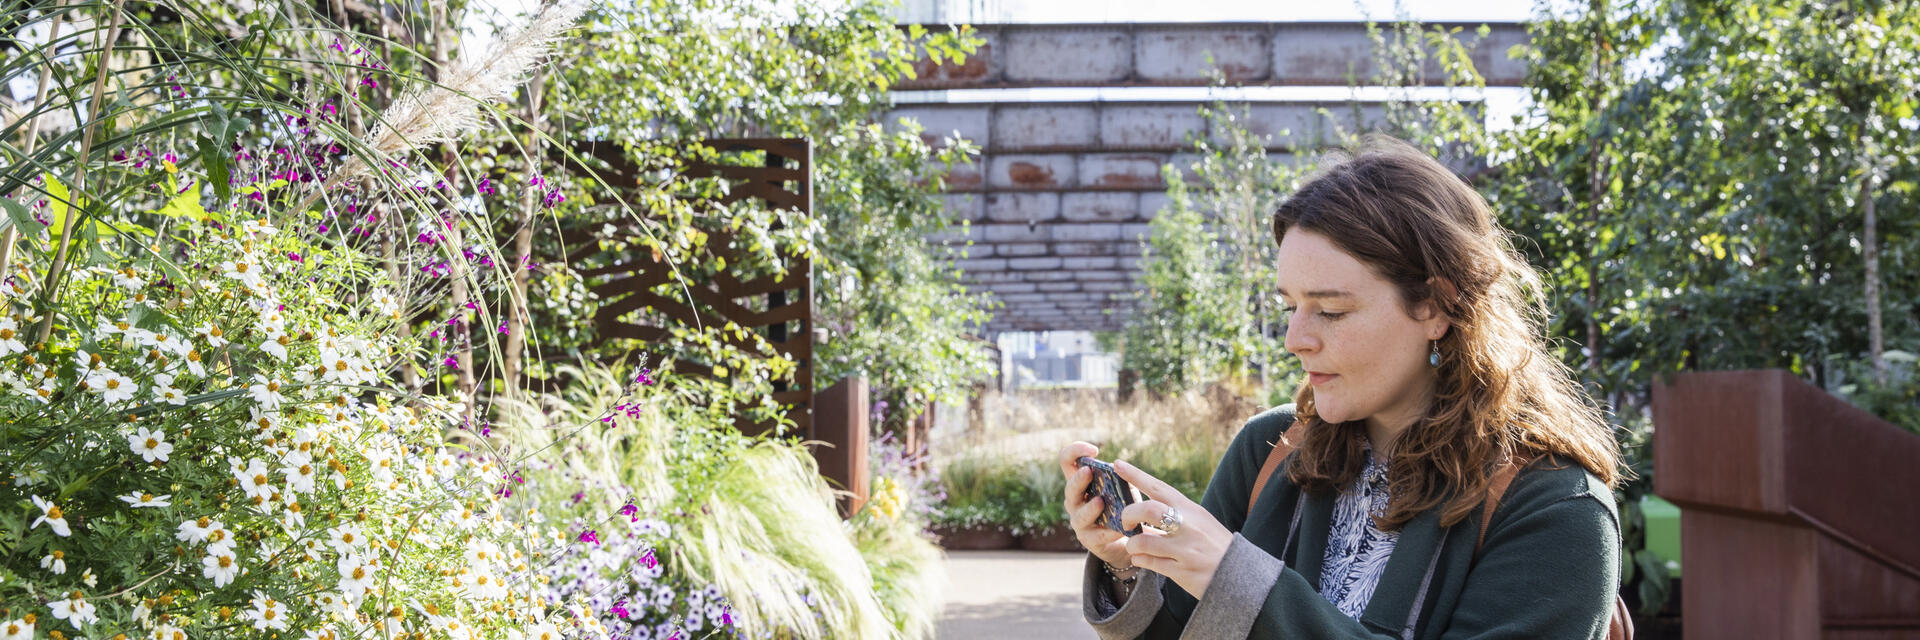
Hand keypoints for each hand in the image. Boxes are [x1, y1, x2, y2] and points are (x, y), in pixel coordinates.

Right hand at [1058, 442, 1131, 571]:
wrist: (1125, 539)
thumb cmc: (1121, 507)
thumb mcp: (1121, 489)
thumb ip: (1121, 478)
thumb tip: (1121, 469)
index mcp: (1080, 484)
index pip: (1067, 461)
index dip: (1074, 451)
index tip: (1094, 451)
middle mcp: (1075, 501)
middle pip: (1070, 488)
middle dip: (1078, 480)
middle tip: (1088, 471)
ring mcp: (1080, 522)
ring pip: (1079, 514)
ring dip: (1089, 508)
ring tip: (1100, 502)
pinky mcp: (1090, 540)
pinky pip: (1097, 536)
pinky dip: (1108, 532)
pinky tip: (1119, 529)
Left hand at [1111, 460, 1232, 598]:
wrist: (1241, 575)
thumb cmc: (1215, 546)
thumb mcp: (1201, 523)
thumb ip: (1175, 516)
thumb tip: (1142, 514)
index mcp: (1192, 510)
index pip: (1160, 487)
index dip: (1136, 475)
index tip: (1118, 464)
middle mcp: (1189, 527)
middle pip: (1148, 510)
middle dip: (1129, 514)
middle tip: (1125, 523)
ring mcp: (1185, 549)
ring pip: (1143, 541)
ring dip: (1132, 544)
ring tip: (1134, 547)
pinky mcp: (1181, 571)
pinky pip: (1149, 563)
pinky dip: (1139, 560)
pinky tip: (1141, 559)